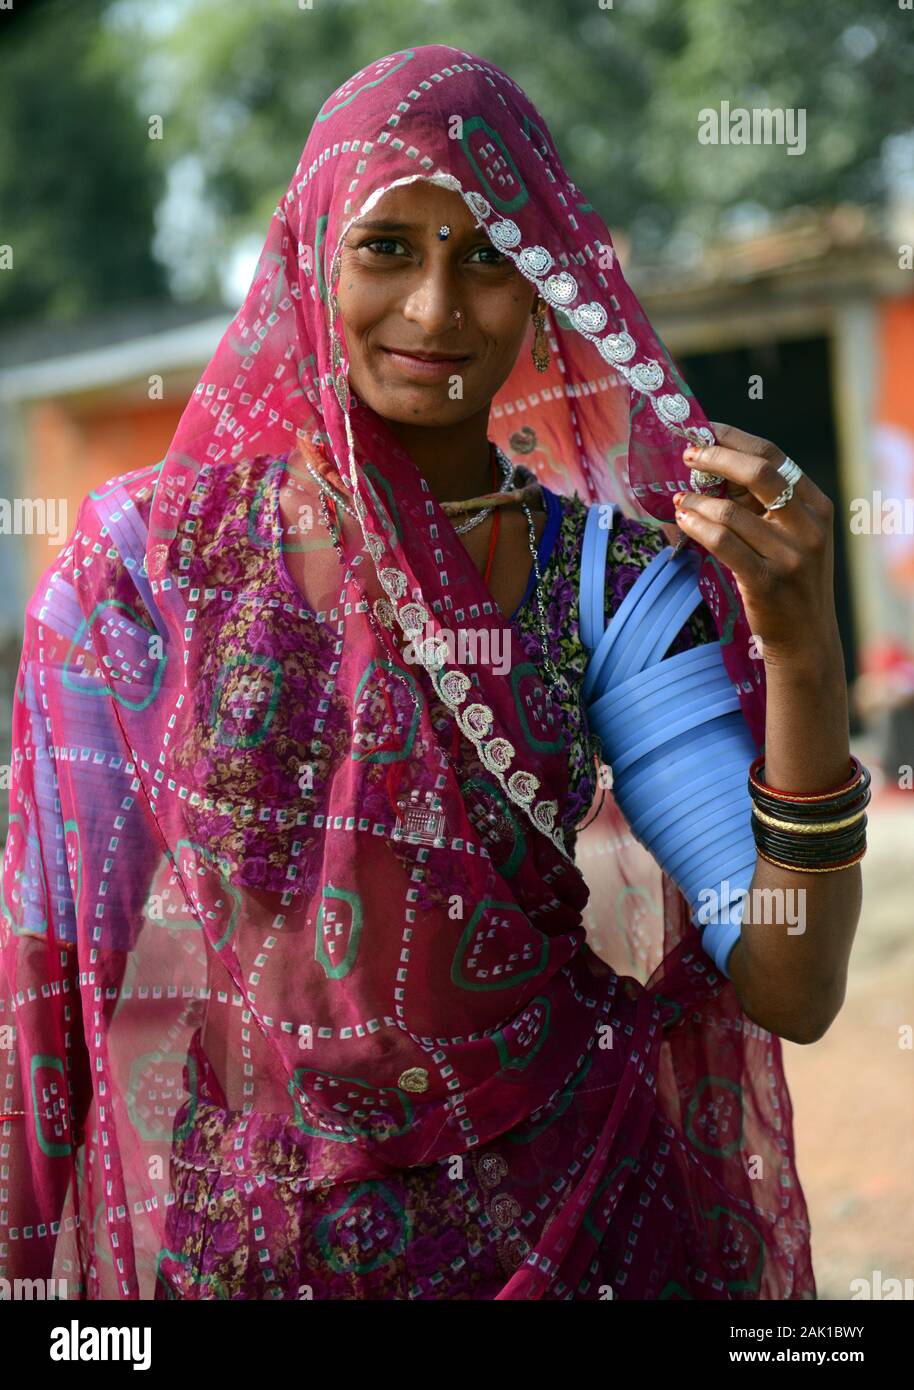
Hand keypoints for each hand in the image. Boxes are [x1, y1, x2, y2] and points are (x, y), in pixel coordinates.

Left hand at [672, 421, 838, 672]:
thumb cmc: (790, 581)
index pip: (774, 456)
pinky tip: (683, 521)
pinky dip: (696, 526)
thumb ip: (764, 505)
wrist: (806, 640)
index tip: (704, 432)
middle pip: (758, 472)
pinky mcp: (766, 582)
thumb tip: (714, 467)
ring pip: (731, 511)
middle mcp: (809, 527)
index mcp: (817, 507)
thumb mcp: (792, 537)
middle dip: (715, 458)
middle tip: (687, 457)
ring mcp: (790, 556)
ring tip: (679, 501)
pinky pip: (722, 542)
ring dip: (697, 501)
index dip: (734, 439)